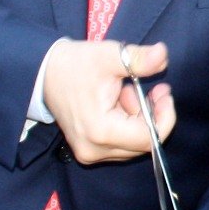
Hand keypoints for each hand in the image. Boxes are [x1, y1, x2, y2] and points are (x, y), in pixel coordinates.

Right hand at [44, 40, 175, 164]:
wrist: (43, 73)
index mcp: (100, 131)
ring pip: (133, 144)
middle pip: (143, 143)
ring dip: (139, 118)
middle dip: (152, 115)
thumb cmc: (74, 64)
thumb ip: (139, 59)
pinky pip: (121, 144)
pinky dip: (127, 124)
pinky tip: (118, 103)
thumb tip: (163, 56)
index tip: (164, 93)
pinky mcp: (88, 151)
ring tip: (125, 92)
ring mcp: (90, 154)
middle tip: (148, 88)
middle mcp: (94, 150)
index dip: (164, 117)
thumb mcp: (109, 56)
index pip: (149, 139)